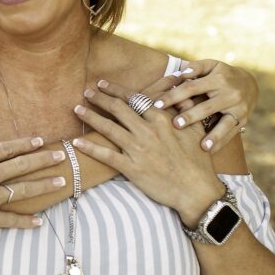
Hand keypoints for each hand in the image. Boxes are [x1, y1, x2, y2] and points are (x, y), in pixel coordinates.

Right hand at [0, 132, 63, 250]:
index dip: (24, 144)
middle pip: (21, 165)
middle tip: (61, 155)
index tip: (39, 141)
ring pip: (23, 190)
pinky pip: (11, 220)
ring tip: (61, 182)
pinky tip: (39, 221)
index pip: (5, 149)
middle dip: (43, 159)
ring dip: (44, 185)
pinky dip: (26, 221)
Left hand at [71, 80, 224, 225]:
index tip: (102, 84)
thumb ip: (185, 111)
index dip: (115, 90)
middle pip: (118, 109)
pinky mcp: (132, 168)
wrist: (197, 190)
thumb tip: (181, 95)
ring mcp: (138, 150)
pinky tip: (76, 142)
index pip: (134, 99)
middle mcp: (148, 131)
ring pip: (109, 128)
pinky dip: (90, 148)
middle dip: (99, 98)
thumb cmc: (198, 161)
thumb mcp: (196, 130)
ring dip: (90, 117)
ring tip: (76, 110)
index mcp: (162, 120)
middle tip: (86, 92)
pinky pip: (107, 155)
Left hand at [150, 59, 257, 152]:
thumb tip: (181, 73)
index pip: (191, 88)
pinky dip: (220, 143)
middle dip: (191, 116)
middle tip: (175, 125)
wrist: (251, 83)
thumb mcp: (211, 66)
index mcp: (218, 79)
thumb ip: (196, 67)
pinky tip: (209, 153)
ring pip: (224, 123)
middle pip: (207, 107)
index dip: (173, 96)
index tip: (156, 105)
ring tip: (201, 146)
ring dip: (213, 135)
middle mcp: (230, 94)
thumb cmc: (222, 74)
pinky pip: (231, 133)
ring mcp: (238, 108)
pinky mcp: (243, 120)